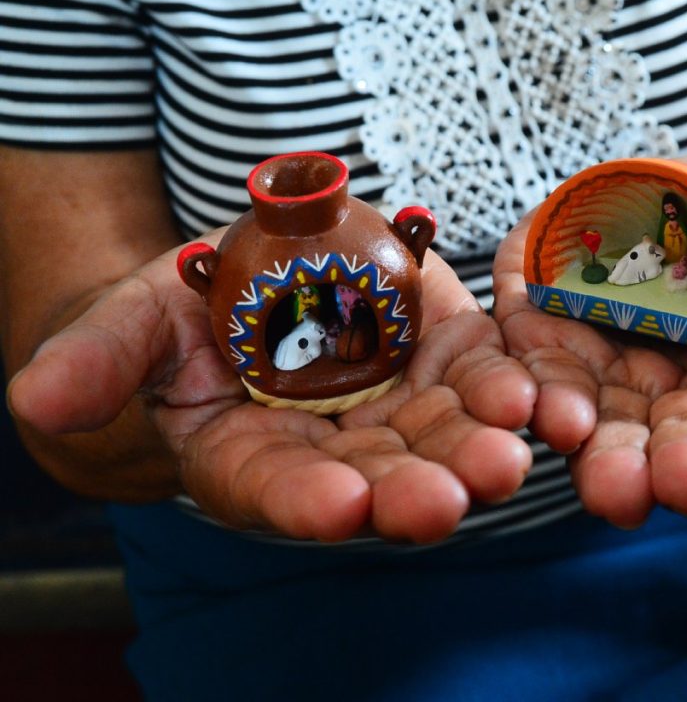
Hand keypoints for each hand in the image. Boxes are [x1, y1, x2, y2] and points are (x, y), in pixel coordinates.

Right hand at [8, 243, 536, 543]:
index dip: (302, 501)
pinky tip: (539, 399)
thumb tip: (36, 398)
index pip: (273, 490)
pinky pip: (485, 380)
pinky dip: (513, 390)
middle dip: (412, 491)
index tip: (336, 506)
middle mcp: (333, 450)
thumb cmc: (183, 311)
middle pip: (375, 479)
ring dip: (478, 449)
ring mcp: (396, 408)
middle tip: (452, 499)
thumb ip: (98, 359)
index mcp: (252, 457)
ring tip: (510, 453)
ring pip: (442, 438)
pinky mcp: (445, 360)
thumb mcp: (133, 322)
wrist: (257, 276)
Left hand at [493, 158, 686, 527]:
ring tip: (607, 476)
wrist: (680, 190)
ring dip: (602, 454)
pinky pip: (532, 372)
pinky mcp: (544, 339)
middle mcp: (682, 395)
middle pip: (682, 442)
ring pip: (603, 426)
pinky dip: (530, 391)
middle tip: (683, 487)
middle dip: (682, 468)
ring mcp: (608, 373)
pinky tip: (536, 407)